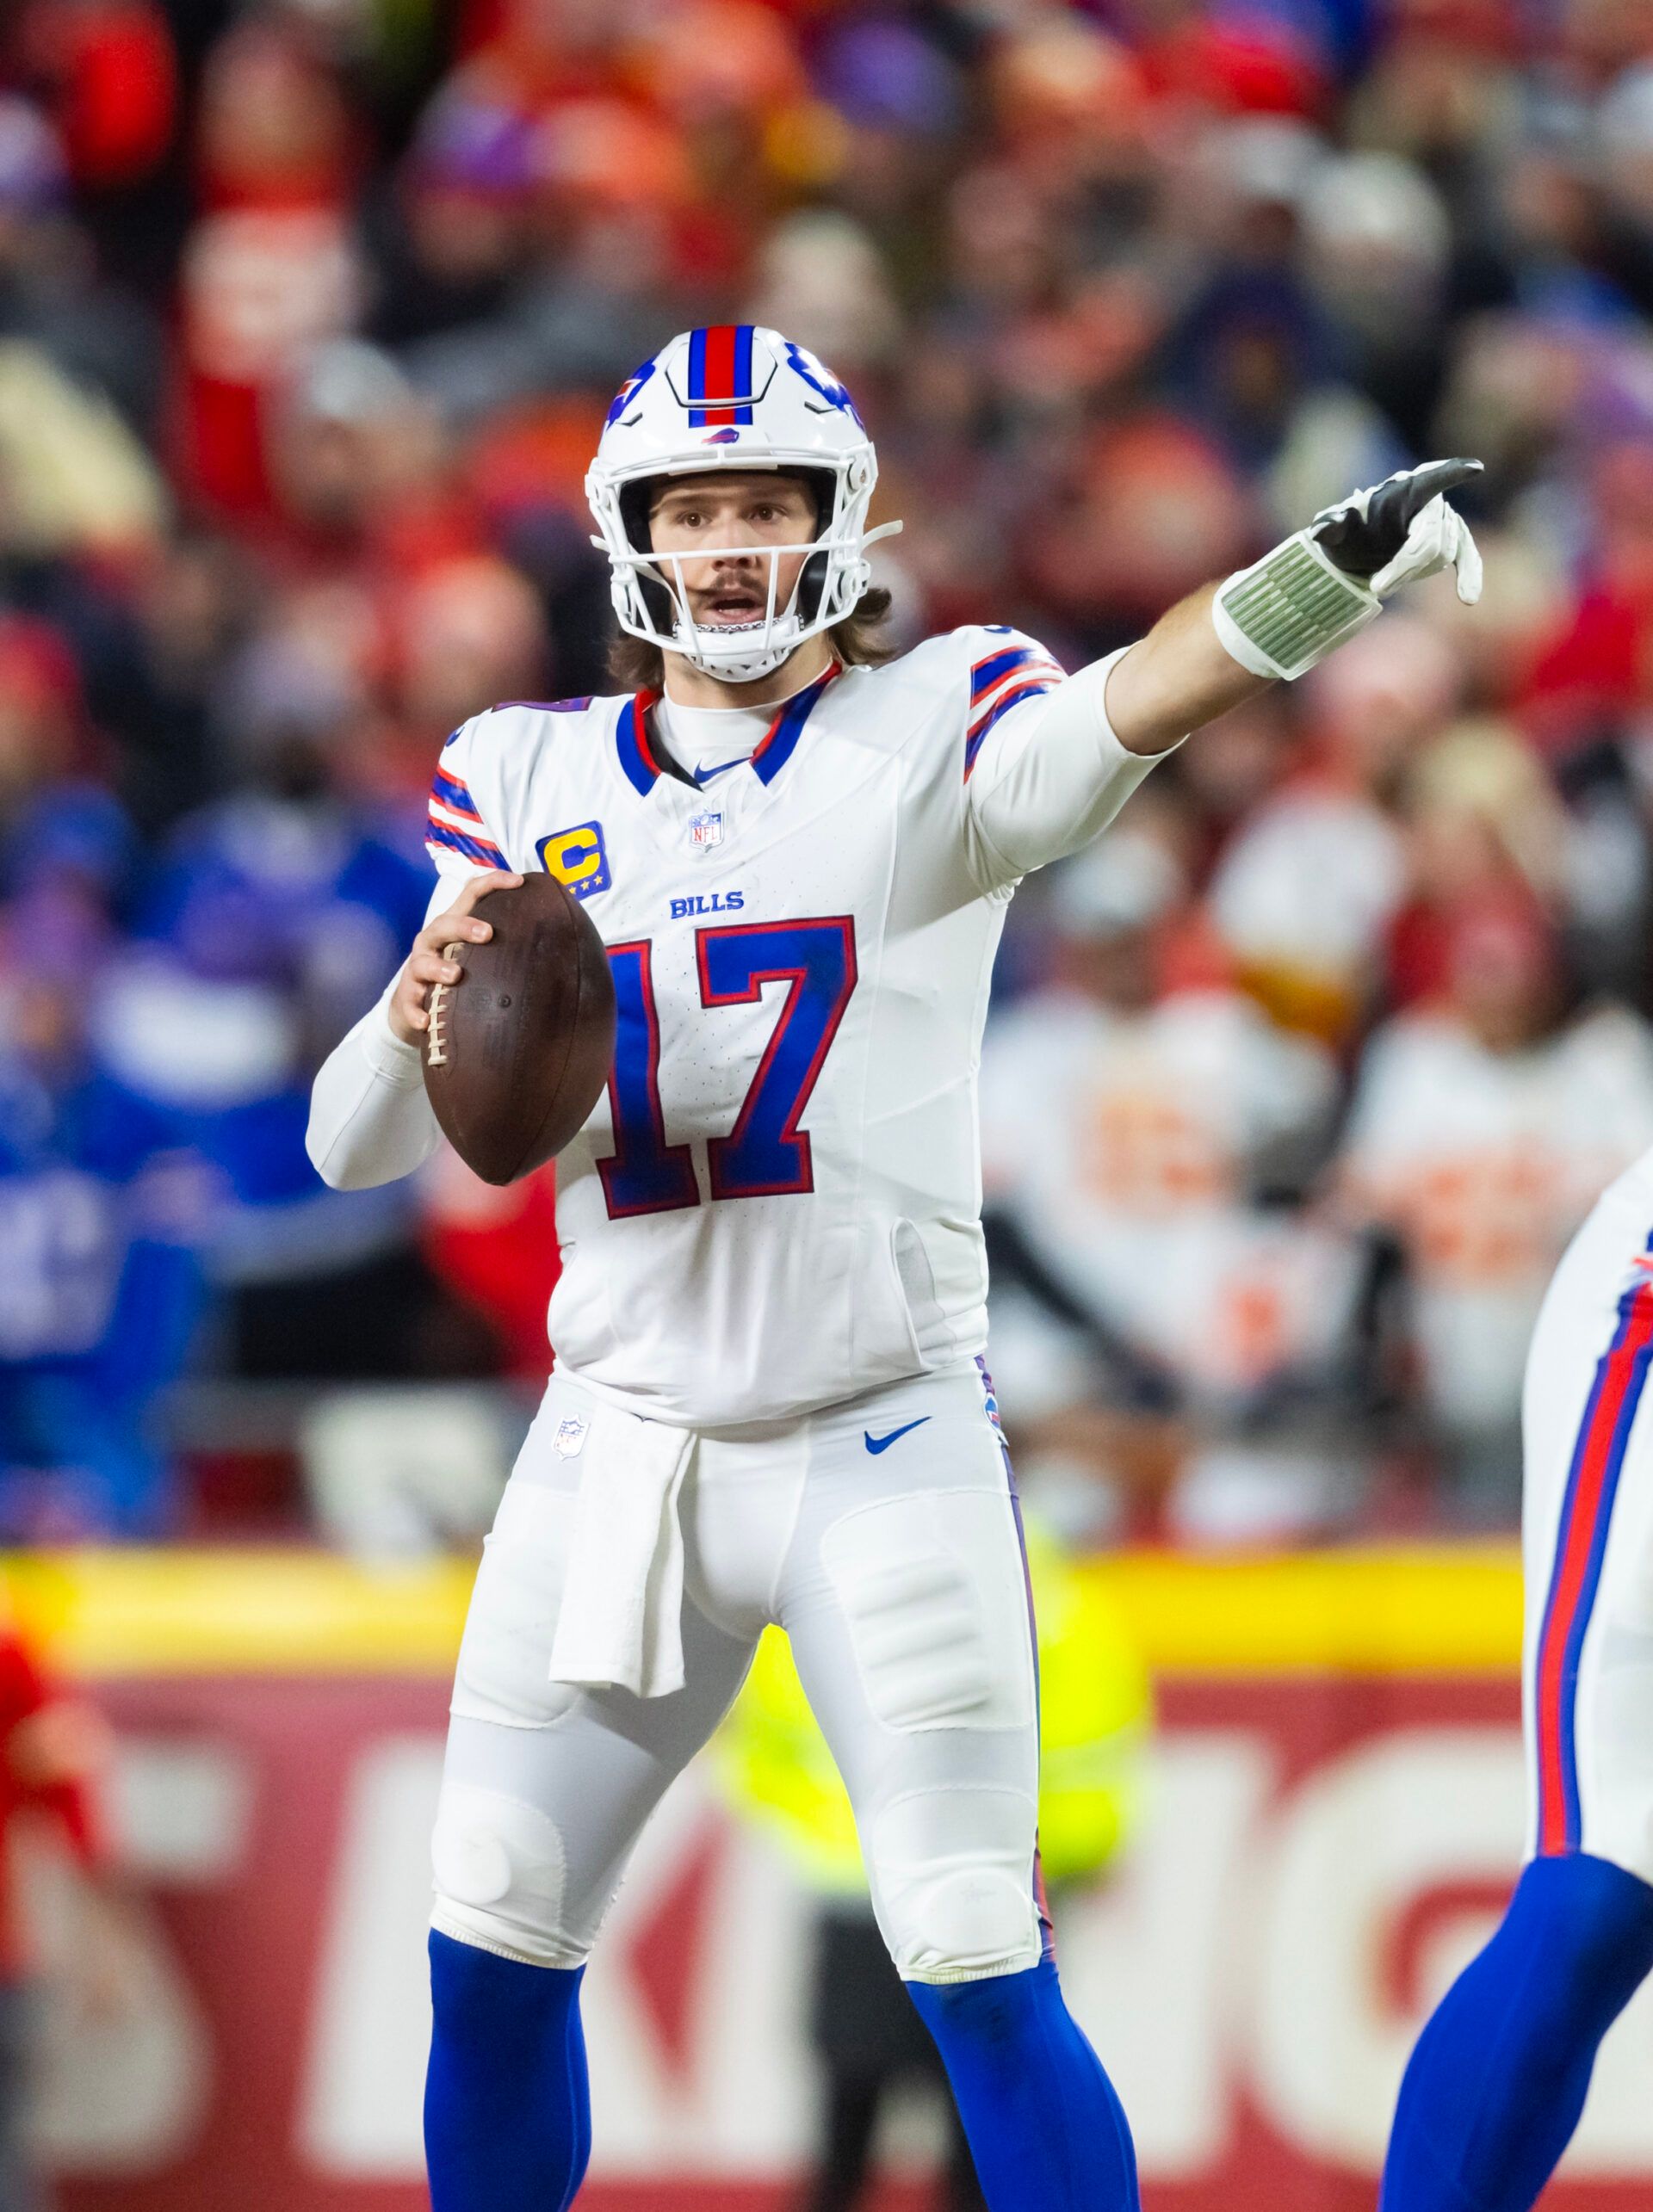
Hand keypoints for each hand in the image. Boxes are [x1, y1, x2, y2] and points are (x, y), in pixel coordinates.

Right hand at [389, 871, 523, 1046]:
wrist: (413, 1006)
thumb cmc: (455, 975)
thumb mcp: (477, 955)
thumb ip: (504, 946)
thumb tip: (557, 946)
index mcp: (454, 926)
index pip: (471, 893)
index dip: (493, 882)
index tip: (519, 881)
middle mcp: (434, 941)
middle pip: (445, 924)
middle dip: (465, 926)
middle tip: (487, 933)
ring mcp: (418, 967)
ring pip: (422, 962)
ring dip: (438, 968)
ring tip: (455, 975)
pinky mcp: (407, 995)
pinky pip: (409, 1002)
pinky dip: (416, 1011)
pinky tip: (427, 1020)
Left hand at [1311, 457, 1483, 602]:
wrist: (1360, 549)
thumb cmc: (1349, 532)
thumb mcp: (1334, 528)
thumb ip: (1329, 525)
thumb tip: (1321, 530)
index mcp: (1407, 488)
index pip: (1431, 479)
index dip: (1452, 474)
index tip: (1473, 469)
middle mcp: (1432, 501)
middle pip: (1430, 537)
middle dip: (1405, 566)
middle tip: (1377, 588)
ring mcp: (1447, 522)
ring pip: (1442, 555)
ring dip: (1412, 573)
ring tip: (1384, 578)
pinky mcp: (1454, 543)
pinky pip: (1467, 558)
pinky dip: (1469, 576)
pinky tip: (1468, 598)